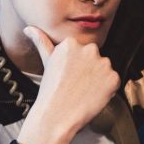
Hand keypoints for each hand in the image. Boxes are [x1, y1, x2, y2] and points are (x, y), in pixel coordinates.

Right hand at [17, 26, 120, 143]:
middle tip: (77, 84)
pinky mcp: (113, 78)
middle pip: (95, 57)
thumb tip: (29, 29)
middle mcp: (89, 49)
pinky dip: (108, 89)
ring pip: (105, 68)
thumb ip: (41, 42)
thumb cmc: (51, 90)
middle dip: (89, 69)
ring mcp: (103, 63)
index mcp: (72, 42)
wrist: (58, 114)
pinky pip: (114, 81)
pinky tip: (94, 95)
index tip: (70, 75)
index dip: (77, 65)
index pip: (82, 50)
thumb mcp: (46, 62)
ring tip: (84, 90)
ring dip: (99, 78)